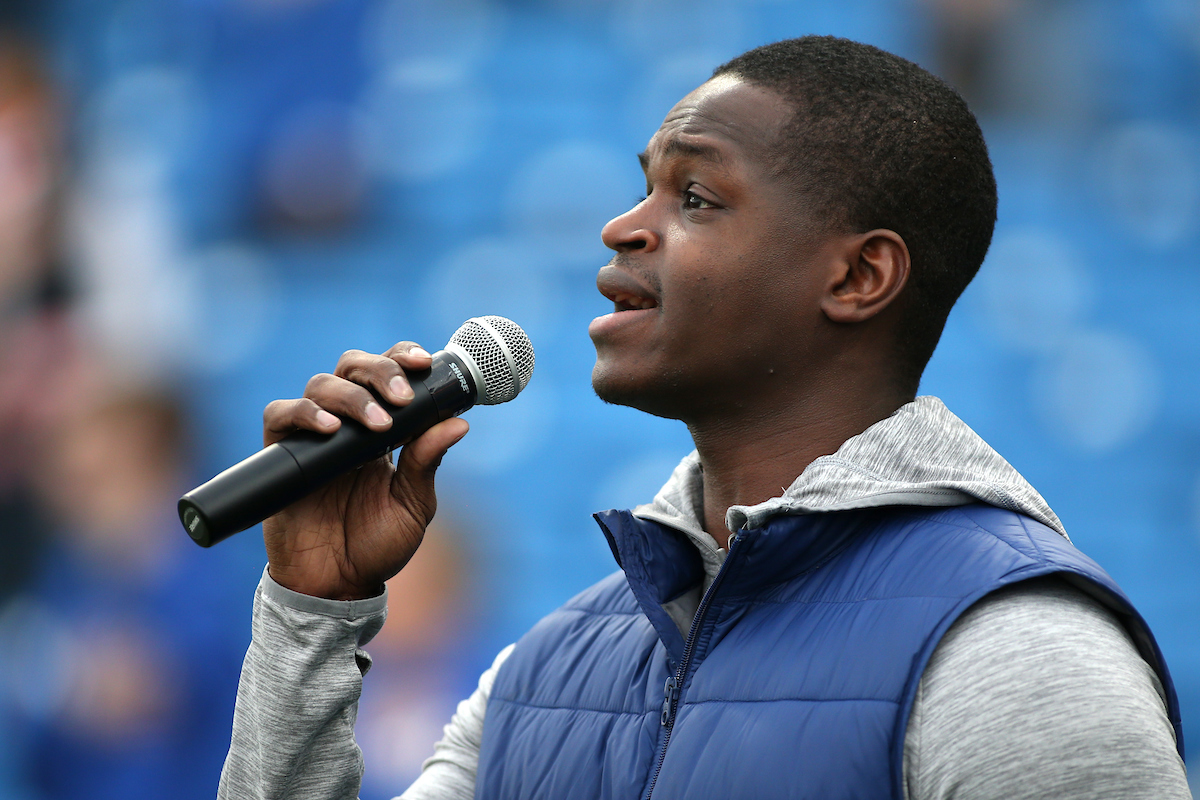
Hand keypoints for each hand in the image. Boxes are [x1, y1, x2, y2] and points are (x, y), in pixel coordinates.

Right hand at [261, 342, 468, 599]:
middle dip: (380, 370)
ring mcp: (312, 436)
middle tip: (401, 397)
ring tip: (378, 426)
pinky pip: (281, 415)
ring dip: (353, 396)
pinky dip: (304, 413)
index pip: (389, 372)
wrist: (336, 586)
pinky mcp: (282, 454)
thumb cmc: (377, 545)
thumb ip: (428, 461)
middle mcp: (347, 423)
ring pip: (322, 384)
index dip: (403, 357)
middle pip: (354, 366)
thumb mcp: (414, 505)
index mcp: (383, 427)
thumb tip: (460, 422)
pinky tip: (330, 428)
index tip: (425, 362)